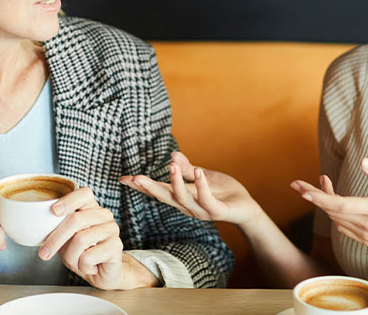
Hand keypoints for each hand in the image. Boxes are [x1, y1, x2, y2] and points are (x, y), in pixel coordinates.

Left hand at [38, 187, 127, 289]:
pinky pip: (89, 256)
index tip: (53, 211)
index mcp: (91, 208)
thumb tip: (40, 225)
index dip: (68, 200)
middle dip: (56, 239)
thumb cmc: (82, 253)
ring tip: (77, 262)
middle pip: (76, 219)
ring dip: (71, 257)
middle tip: (43, 254)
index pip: (84, 193)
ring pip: (81, 239)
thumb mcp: (66, 239)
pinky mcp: (117, 245)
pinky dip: (83, 266)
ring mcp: (112, 228)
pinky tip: (90, 266)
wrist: (102, 273)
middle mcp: (103, 215)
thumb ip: (58, 229)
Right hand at [119, 151, 261, 226]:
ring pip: (183, 199)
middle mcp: (187, 206)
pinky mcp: (217, 211)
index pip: (157, 191)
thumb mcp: (201, 175)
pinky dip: (202, 186)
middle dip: (149, 188)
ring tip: (171, 165)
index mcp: (180, 196)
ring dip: (176, 182)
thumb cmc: (222, 191)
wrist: (245, 206)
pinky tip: (199, 172)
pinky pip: (207, 200)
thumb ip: (187, 168)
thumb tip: (172, 155)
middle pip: (164, 197)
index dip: (140, 186)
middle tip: (134, 177)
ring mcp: (201, 210)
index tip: (123, 178)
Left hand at [291, 158, 367, 250]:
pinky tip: (335, 202)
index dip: (319, 198)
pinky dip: (334, 214)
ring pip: (336, 219)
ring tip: (323, 184)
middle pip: (332, 211)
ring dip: (325, 204)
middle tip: (299, 184)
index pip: (339, 205)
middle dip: (313, 197)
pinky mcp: (367, 240)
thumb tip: (363, 162)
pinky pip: (343, 227)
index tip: (302, 191)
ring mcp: (366, 235)